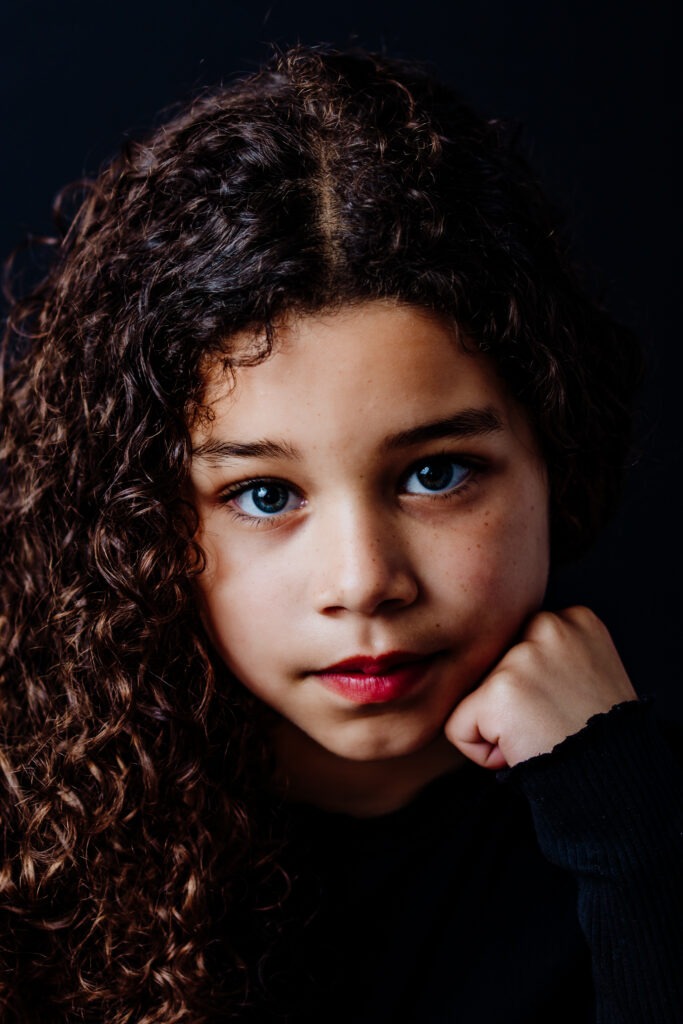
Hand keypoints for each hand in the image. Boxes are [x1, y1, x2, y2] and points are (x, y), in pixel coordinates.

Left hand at [444, 606, 637, 769]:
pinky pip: (458, 727)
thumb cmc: (598, 739)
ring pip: (473, 696)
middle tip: (551, 724)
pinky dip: (482, 752)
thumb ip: (545, 656)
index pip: (516, 645)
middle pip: (490, 665)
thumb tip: (492, 665)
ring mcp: (523, 656)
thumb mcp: (587, 674)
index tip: (565, 706)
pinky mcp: (500, 691)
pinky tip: (523, 750)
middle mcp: (548, 625)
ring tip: (541, 736)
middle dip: (510, 703)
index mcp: (574, 618)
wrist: (618, 782)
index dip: (532, 688)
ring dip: (497, 726)